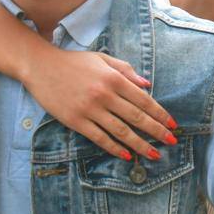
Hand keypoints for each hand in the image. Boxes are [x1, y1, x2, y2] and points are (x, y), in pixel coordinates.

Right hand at [22, 48, 176, 159]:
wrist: (41, 67)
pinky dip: (114, 148)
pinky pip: (99, 138)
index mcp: (113, 78)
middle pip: (136, 117)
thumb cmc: (73, 62)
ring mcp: (90, 109)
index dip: (160, 113)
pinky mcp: (76, 121)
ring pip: (121, 131)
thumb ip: (126, 70)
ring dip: (140, 144)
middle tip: (171, 141)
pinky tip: (126, 155)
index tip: (172, 124)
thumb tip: (147, 85)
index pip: (143, 100)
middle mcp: (104, 95)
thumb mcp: (102, 59)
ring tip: (154, 154)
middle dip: (156, 131)